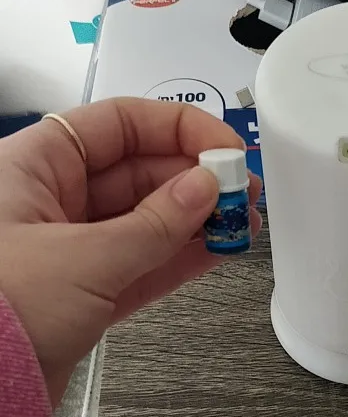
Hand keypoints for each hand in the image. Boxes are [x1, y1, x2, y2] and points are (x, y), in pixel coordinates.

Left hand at [0, 97, 261, 404]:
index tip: (224, 148)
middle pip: (137, 170)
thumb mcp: (84, 260)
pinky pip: (140, 262)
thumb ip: (154, 224)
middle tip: (243, 193)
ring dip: (194, 221)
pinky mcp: (83, 292)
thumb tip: (205, 188)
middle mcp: (49, 200)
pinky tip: (216, 250)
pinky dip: (178, 257)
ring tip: (241, 224)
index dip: (177, 129)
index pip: (118, 124)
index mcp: (34, 166)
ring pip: (144, 219)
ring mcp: (68, 247)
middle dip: (194, 179)